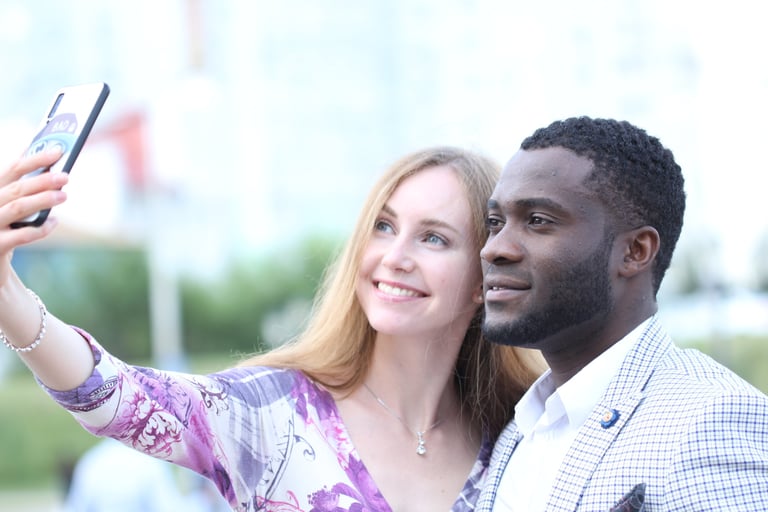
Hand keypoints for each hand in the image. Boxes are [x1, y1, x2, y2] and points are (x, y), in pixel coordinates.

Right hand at [0, 150, 66, 283]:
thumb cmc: (6, 225)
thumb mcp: (11, 203)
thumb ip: (25, 186)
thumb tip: (52, 162)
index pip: (12, 168)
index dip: (35, 158)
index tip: (58, 151)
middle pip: (17, 188)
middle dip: (43, 181)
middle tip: (65, 176)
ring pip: (18, 208)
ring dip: (43, 200)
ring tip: (64, 196)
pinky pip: (22, 235)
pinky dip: (41, 228)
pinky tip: (54, 221)